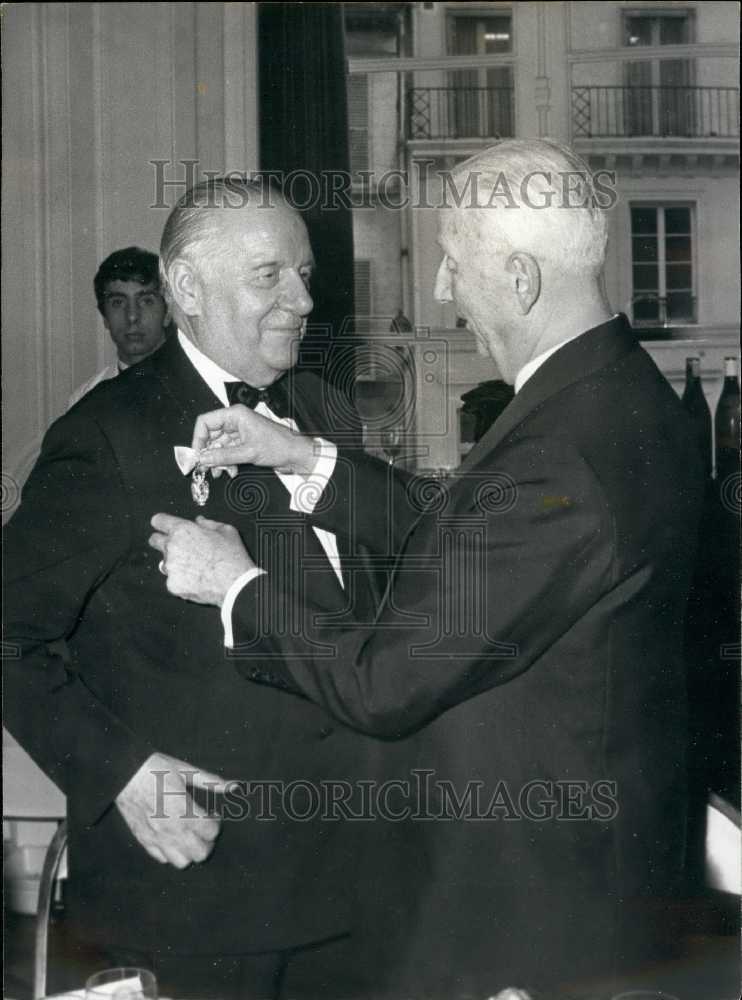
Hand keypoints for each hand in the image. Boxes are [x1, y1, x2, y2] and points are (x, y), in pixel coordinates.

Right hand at [115, 752, 229, 867]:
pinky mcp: (143, 840)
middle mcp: (172, 829)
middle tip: (204, 828)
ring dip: (190, 851)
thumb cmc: (156, 768)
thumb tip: (234, 785)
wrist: (123, 772)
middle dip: (208, 841)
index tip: (212, 814)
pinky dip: (170, 852)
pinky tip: (171, 837)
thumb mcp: (186, 770)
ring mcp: (156, 838)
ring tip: (189, 835)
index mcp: (185, 811)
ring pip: (182, 862)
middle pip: (201, 853)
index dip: (216, 823)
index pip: (211, 832)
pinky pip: (161, 858)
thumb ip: (211, 781)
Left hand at [149, 513, 254, 605]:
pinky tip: (196, 578)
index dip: (162, 523)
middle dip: (164, 542)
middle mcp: (172, 547)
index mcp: (183, 530)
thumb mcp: (226, 531)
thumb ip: (208, 523)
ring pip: (165, 562)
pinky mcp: (172, 584)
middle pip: (154, 540)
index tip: (164, 526)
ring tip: (195, 567)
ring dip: (174, 563)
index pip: (158, 520)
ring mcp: (170, 567)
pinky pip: (172, 579)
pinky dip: (181, 579)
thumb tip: (199, 521)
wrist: (235, 584)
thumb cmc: (232, 557)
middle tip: (179, 547)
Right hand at [192, 404, 317, 475]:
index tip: (196, 455)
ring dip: (217, 461)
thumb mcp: (248, 453)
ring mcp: (239, 433)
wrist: (297, 454)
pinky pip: (228, 452)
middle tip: (204, 468)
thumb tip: (203, 459)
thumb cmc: (279, 446)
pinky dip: (227, 462)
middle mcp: (235, 421)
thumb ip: (223, 456)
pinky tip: (230, 472)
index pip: (205, 422)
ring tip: (218, 473)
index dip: (198, 438)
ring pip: (218, 446)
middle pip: (210, 436)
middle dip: (208, 453)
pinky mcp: (244, 443)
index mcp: (235, 415)